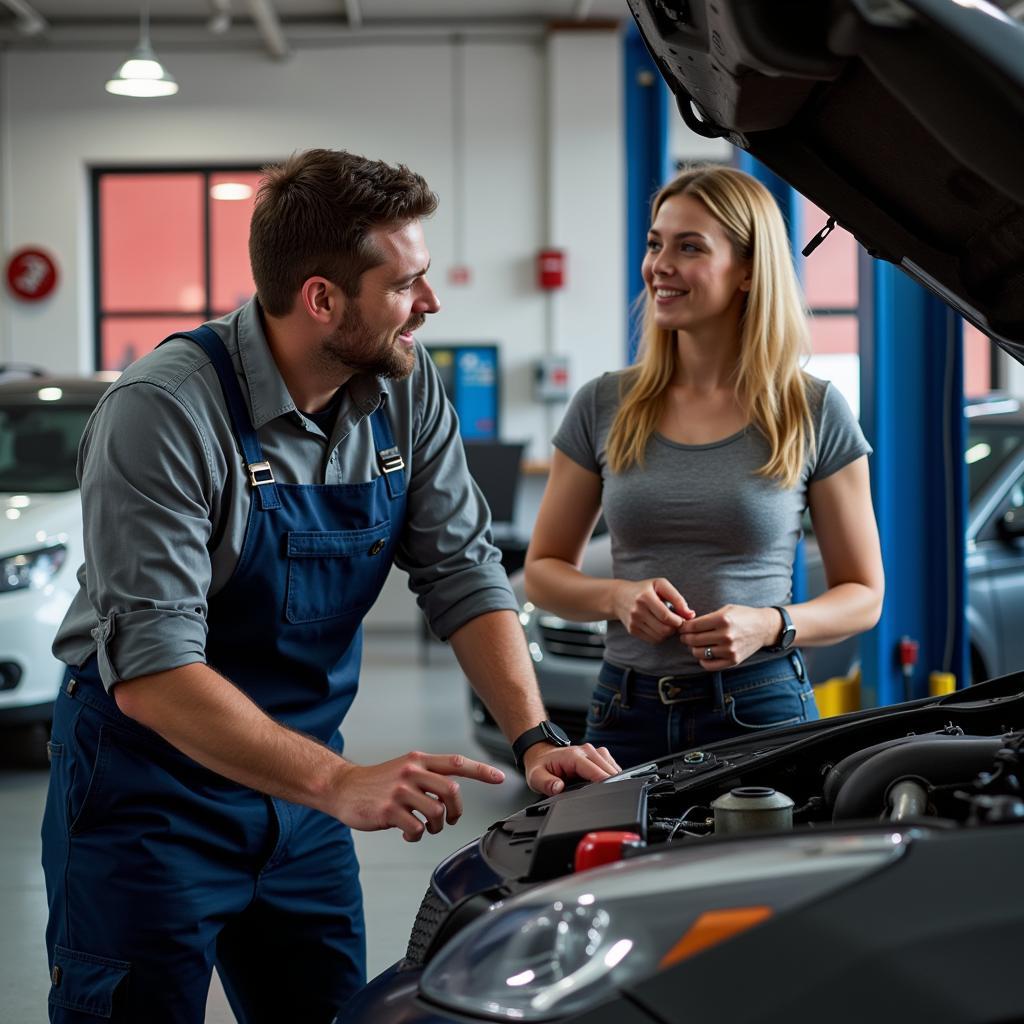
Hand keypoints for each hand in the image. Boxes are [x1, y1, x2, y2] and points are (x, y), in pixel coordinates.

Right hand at [332, 751, 504, 841]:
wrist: (344, 787)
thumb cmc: (377, 782)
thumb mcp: (405, 768)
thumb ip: (428, 775)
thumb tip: (453, 793)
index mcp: (418, 760)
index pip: (456, 762)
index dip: (481, 770)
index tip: (499, 778)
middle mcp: (411, 772)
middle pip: (452, 791)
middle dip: (456, 810)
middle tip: (450, 819)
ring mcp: (400, 791)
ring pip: (436, 812)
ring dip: (435, 826)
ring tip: (425, 827)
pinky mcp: (389, 810)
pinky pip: (417, 829)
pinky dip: (416, 835)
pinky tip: (407, 832)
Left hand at [523, 742, 621, 796]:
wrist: (541, 753)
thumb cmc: (541, 765)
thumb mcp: (536, 777)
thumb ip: (546, 783)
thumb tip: (557, 787)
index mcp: (573, 756)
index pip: (595, 770)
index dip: (604, 782)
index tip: (611, 794)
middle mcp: (587, 751)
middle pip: (607, 769)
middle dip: (611, 784)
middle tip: (608, 800)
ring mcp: (594, 751)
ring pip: (612, 767)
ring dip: (613, 780)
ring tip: (606, 793)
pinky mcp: (598, 754)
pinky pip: (611, 766)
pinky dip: (611, 776)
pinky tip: (605, 784)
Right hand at [612, 578, 694, 643]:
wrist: (619, 597)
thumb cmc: (644, 589)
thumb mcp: (660, 585)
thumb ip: (677, 598)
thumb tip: (690, 615)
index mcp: (645, 597)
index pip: (666, 616)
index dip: (678, 621)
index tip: (682, 618)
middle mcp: (637, 611)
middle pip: (664, 630)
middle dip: (674, 628)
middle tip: (676, 622)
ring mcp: (633, 622)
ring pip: (659, 637)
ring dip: (668, 633)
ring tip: (667, 623)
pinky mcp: (632, 630)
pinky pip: (652, 640)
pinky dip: (660, 636)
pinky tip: (659, 626)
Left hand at [677, 605, 778, 667]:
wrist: (763, 628)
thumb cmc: (743, 616)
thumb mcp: (725, 610)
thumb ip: (707, 618)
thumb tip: (686, 625)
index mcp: (722, 620)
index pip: (693, 626)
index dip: (683, 627)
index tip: (682, 627)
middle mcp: (726, 636)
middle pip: (693, 640)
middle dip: (685, 637)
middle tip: (685, 636)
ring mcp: (729, 650)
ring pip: (698, 653)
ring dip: (693, 648)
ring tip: (695, 644)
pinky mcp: (733, 660)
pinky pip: (709, 665)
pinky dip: (702, 660)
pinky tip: (704, 653)